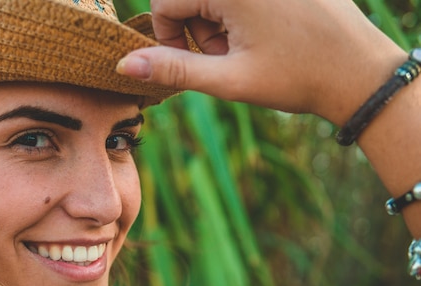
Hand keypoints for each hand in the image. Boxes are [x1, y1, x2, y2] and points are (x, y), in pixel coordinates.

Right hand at [117, 0, 405, 124]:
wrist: (359, 73)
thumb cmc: (296, 78)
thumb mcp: (229, 79)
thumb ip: (173, 69)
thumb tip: (124, 65)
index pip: (165, 1)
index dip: (170, 36)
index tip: (199, 59)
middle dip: (198, 27)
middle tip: (230, 54)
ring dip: (220, 19)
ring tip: (249, 46)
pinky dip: (241, 10)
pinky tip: (265, 32)